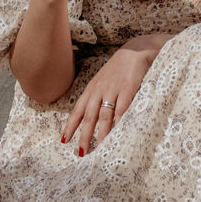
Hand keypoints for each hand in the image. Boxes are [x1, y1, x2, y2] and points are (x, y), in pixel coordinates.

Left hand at [61, 35, 165, 156]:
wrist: (136, 49)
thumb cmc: (120, 69)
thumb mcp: (104, 80)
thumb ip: (98, 96)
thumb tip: (92, 117)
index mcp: (92, 88)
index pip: (78, 109)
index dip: (71, 125)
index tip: (64, 140)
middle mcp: (99, 89)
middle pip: (89, 116)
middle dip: (84, 135)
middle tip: (81, 152)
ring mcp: (113, 88)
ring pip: (104, 115)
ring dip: (102, 133)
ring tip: (100, 148)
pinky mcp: (128, 87)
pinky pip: (122, 107)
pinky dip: (119, 121)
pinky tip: (118, 132)